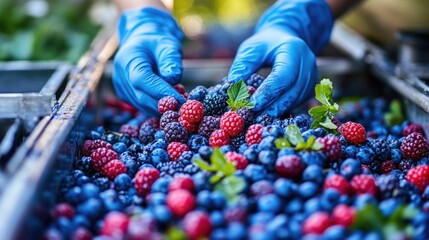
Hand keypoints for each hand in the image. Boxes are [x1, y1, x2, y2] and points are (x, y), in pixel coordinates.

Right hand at [113, 7, 184, 116]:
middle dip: (165, 105)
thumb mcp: (167, 44)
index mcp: (128, 59)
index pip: (142, 80)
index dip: (161, 92)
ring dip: (164, 109)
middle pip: (141, 97)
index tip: (181, 100)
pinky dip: (159, 108)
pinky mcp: (128, 98)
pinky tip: (173, 102)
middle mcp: (121, 76)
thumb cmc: (157, 41)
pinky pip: (144, 107)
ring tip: (183, 104)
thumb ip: (170, 59)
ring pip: (144, 106)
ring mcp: (122, 89)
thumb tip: (173, 78)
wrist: (144, 42)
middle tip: (187, 108)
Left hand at [228, 0, 333, 116]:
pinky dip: (281, 111)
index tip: (251, 105)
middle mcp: (307, 65)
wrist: (285, 40)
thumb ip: (243, 65)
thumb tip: (231, 86)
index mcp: (293, 50)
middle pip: (291, 92)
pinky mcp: (309, 89)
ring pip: (294, 101)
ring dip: (275, 112)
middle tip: (252, 119)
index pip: (282, 76)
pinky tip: (266, 117)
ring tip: (256, 121)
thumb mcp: (251, 48)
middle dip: (271, 108)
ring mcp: (311, 78)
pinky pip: (296, 104)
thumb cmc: (265, 44)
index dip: (267, 92)